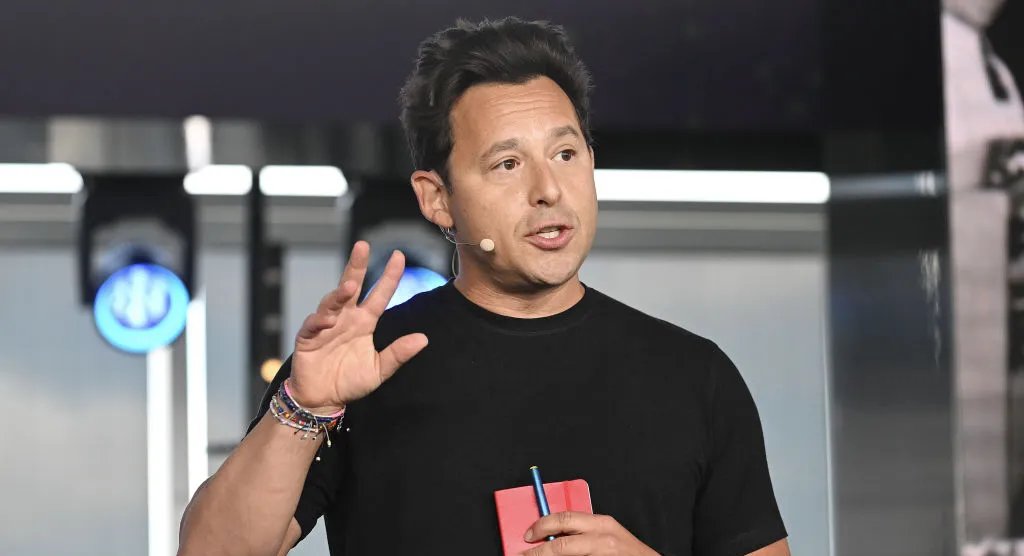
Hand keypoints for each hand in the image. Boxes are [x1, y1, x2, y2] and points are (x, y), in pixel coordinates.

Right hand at [288, 241, 428, 412]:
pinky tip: (327, 318)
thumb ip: (398, 354)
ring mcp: (326, 325)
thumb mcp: (379, 369)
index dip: (389, 276)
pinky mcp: (308, 337)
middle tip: (363, 246)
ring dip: (339, 294)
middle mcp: (346, 318)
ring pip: (332, 302)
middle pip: (352, 286)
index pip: (379, 294)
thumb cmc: (350, 381)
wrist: (323, 399)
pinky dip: (320, 320)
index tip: (399, 256)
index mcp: (365, 322)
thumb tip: (423, 339)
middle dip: (356, 265)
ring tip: (349, 287)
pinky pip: (314, 325)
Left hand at [520, 512, 658, 555]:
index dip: (542, 525)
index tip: (528, 534)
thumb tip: (553, 534)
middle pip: (561, 545)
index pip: (565, 519)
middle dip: (537, 552)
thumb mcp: (606, 533)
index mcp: (602, 524)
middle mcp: (602, 540)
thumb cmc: (627, 552)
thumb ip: (582, 531)